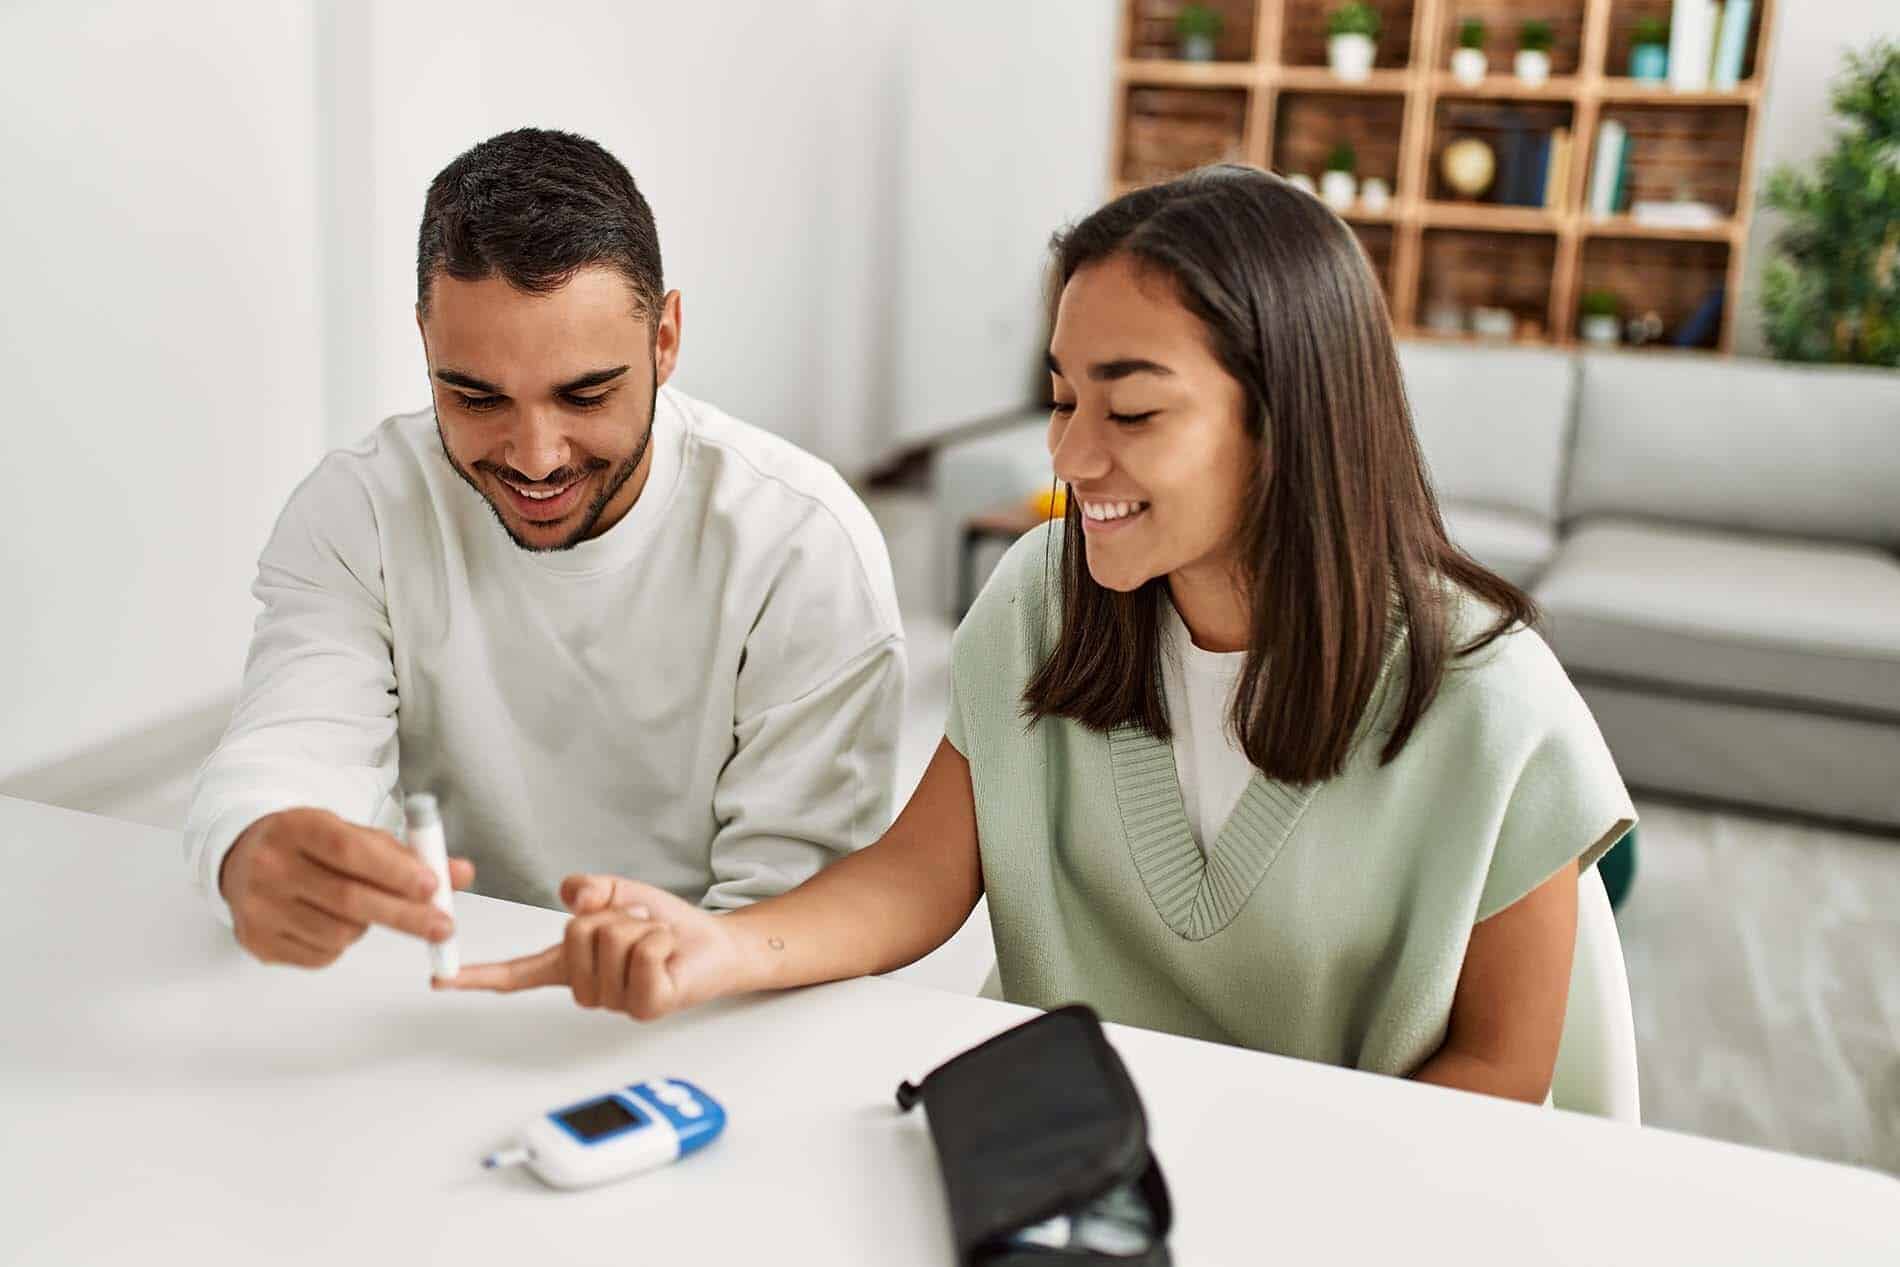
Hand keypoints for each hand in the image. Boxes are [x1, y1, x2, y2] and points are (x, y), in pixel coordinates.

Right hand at [219, 807, 475, 968]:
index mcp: (297, 827)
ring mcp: (258, 907)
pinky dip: (343, 944)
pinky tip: (336, 922)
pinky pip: (322, 955)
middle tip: (444, 926)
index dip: (394, 871)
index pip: (349, 850)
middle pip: (348, 899)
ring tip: (367, 908)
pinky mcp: (257, 942)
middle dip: (405, 915)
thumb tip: (462, 874)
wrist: (246, 858)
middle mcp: (270, 866)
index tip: (433, 887)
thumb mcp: (355, 834)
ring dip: (370, 927)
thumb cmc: (314, 845)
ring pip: (339, 932)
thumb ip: (409, 853)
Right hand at [440, 875, 745, 1020]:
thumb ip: (591, 889)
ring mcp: (616, 1002)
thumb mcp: (619, 894)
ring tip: (655, 939)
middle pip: (578, 933)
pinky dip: (661, 939)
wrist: (712, 944)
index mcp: (570, 964)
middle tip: (637, 925)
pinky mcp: (646, 1006)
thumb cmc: (662, 925)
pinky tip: (669, 954)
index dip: (479, 976)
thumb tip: (574, 896)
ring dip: (643, 927)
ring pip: (613, 940)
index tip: (442, 979)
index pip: (517, 973)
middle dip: (614, 916)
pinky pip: (644, 954)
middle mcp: (587, 988)